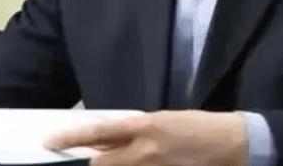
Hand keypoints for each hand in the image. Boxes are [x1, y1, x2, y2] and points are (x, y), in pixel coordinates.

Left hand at [44, 110, 246, 165]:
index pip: (98, 132)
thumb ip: (133, 133)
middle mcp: (145, 151)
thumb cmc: (197, 128)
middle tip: (75, 164)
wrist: (234, 144)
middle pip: (101, 164)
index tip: (49, 142)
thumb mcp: (163, 121)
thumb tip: (104, 143)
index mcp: (145, 127)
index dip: (70, 138)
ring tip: (110, 163)